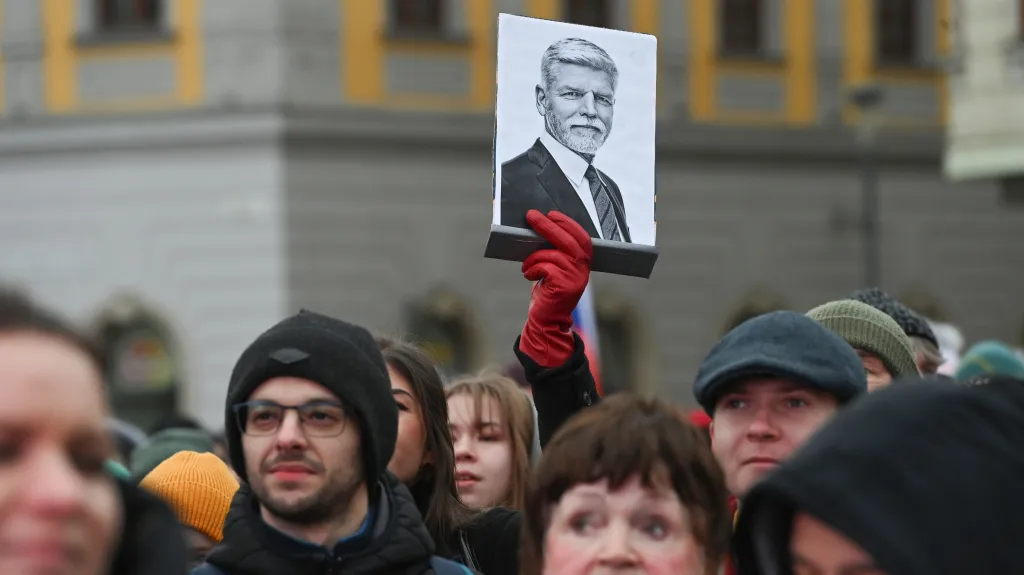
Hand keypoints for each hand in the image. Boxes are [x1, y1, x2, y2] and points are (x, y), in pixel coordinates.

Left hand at [518, 210, 592, 365]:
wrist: (547, 321)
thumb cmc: (548, 292)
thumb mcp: (554, 269)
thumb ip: (555, 252)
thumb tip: (540, 227)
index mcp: (583, 263)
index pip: (581, 236)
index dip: (567, 223)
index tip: (551, 214)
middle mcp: (583, 269)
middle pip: (567, 240)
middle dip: (547, 225)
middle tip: (531, 216)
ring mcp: (575, 278)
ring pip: (552, 254)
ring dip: (534, 256)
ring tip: (526, 265)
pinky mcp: (564, 287)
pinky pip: (545, 267)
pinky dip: (533, 268)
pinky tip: (528, 275)